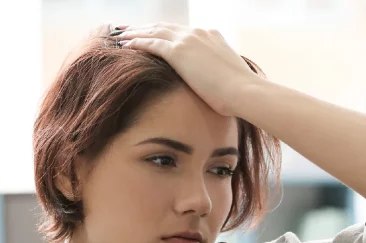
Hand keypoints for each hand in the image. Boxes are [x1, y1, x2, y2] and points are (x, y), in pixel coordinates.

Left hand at [114, 22, 260, 115]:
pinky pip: (151, 43)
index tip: (153, 34)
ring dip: (136, 32)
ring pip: (155, 31)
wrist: (244, 92)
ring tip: (121, 35)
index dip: (165, 32)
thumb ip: (217, 74)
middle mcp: (198, 33)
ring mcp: (188, 40)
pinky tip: (125, 45)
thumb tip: (215, 86)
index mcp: (211, 36)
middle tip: (129, 30)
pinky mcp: (179, 51)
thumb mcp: (228, 77)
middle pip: (165, 27)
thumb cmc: (240, 93)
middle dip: (146, 28)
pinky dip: (137, 42)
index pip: (182, 31)